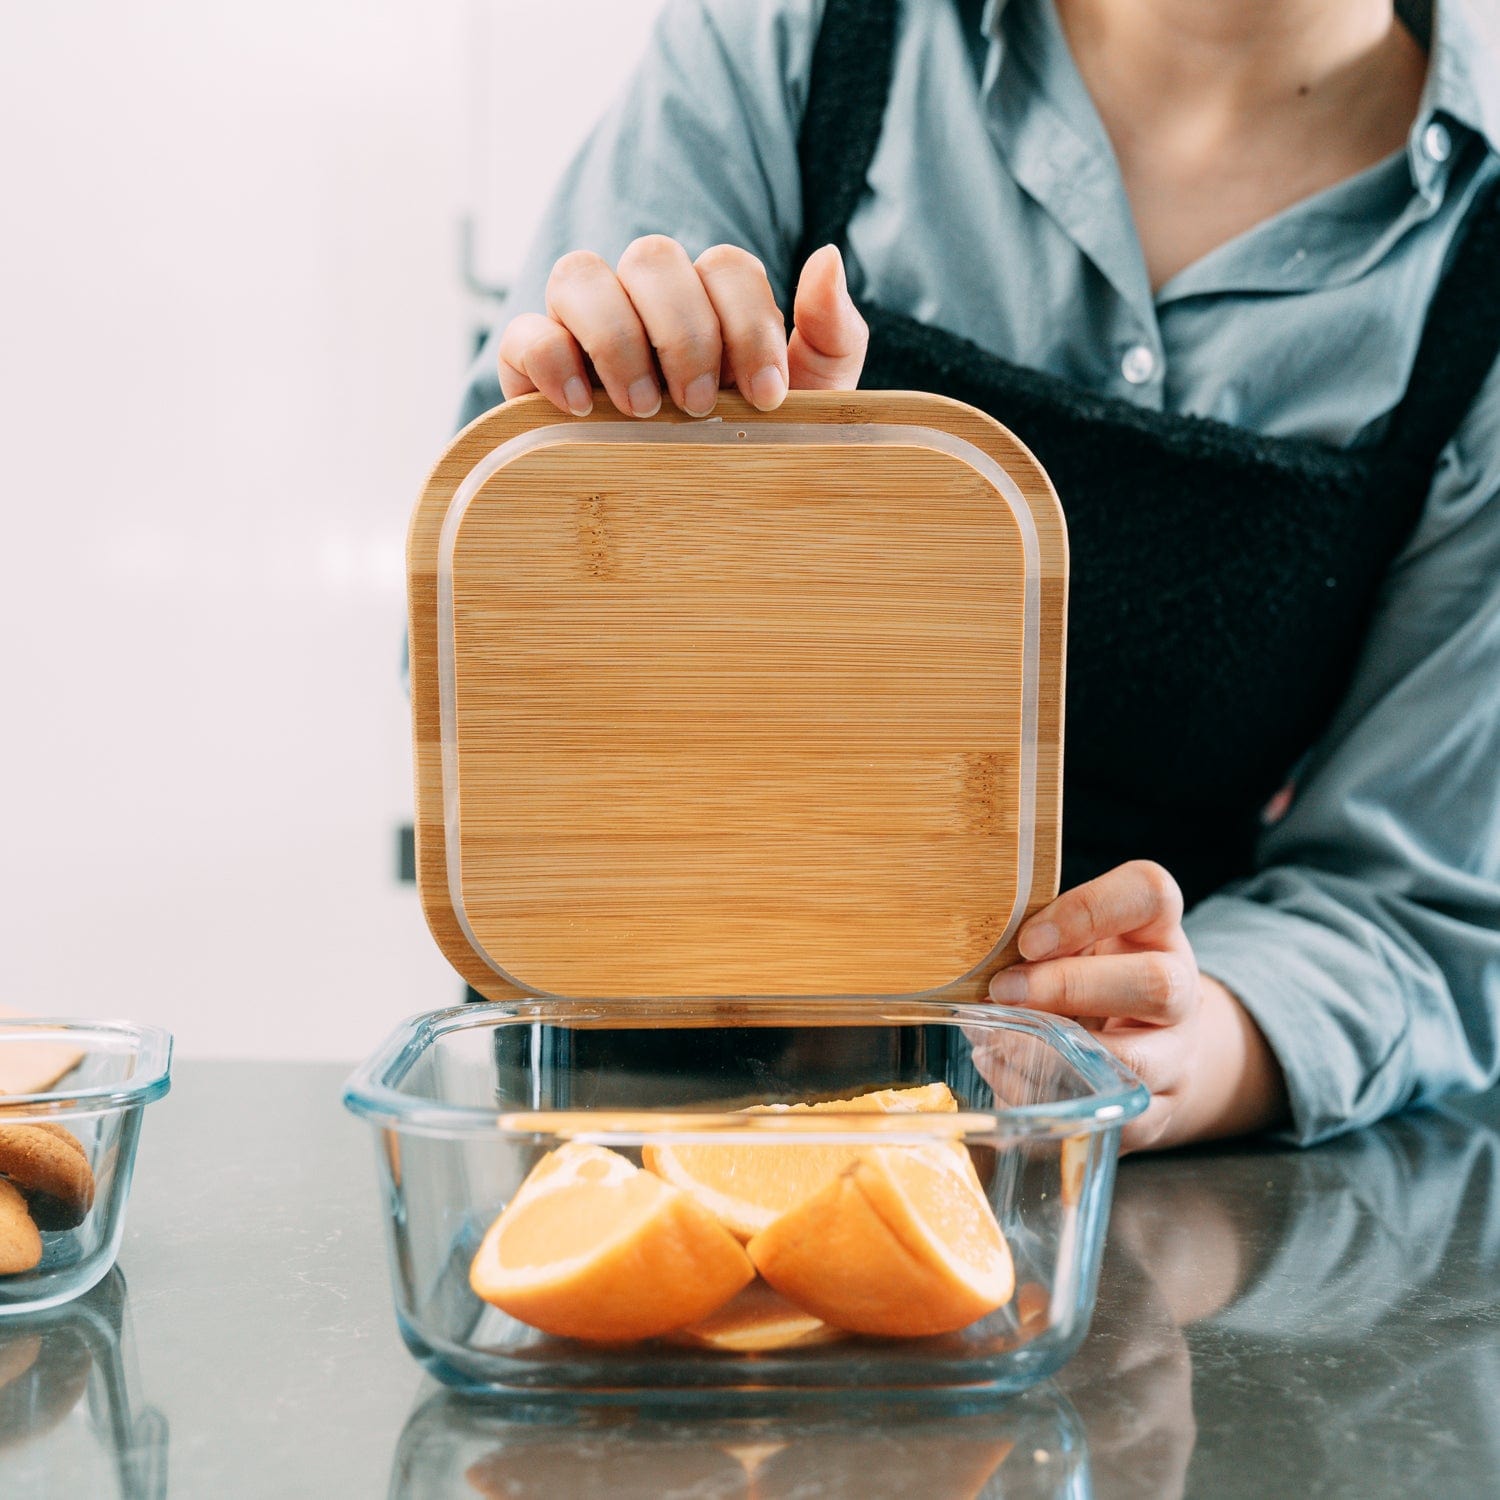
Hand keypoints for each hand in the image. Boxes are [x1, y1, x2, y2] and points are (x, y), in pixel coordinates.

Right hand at [497, 238, 867, 418]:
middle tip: (699, 405)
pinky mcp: (531, 368)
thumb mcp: (810, 405)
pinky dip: (553, 360)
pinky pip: (525, 332)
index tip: (767, 395)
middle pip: (652, 257)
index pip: (725, 266)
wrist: (695, 533)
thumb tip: (826, 257)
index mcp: (711, 303)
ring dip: (617, 338)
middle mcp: (644, 300)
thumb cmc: (750, 455)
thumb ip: (831, 335)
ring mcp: (582, 327)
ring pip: (578, 274)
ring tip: (644, 410)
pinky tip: (588, 410)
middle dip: (684, 332)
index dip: (748, 321)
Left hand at [987, 860, 1286, 1149]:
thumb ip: (1038, 940)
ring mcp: (1176, 1054)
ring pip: (1137, 1064)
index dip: (1087, 912)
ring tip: (995, 1041)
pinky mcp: (1158, 1108)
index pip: (1148, 893)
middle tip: (1003, 991)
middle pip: (1158, 984)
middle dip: (1069, 989)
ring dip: (1054, 1054)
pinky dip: (1047, 1096)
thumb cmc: (1086, 969)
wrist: (1138, 1035)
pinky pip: (1107, 1112)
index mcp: (1156, 927)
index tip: (1027, 939)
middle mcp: (1181, 989)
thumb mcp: (1069, 938)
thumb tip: (975, 962)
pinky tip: (1004, 1073)